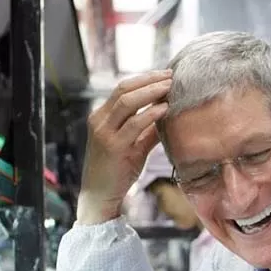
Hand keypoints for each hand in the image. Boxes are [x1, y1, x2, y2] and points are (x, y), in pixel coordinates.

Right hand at [79, 71, 171, 223]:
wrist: (100, 195)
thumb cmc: (116, 171)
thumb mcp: (133, 145)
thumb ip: (148, 130)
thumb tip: (169, 116)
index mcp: (102, 116)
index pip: (123, 88)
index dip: (144, 79)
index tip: (164, 75)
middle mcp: (99, 120)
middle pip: (124, 89)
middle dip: (149, 80)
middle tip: (171, 75)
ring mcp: (104, 133)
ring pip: (127, 102)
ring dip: (151, 92)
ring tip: (170, 87)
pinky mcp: (113, 146)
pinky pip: (134, 124)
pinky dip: (150, 114)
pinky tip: (164, 109)